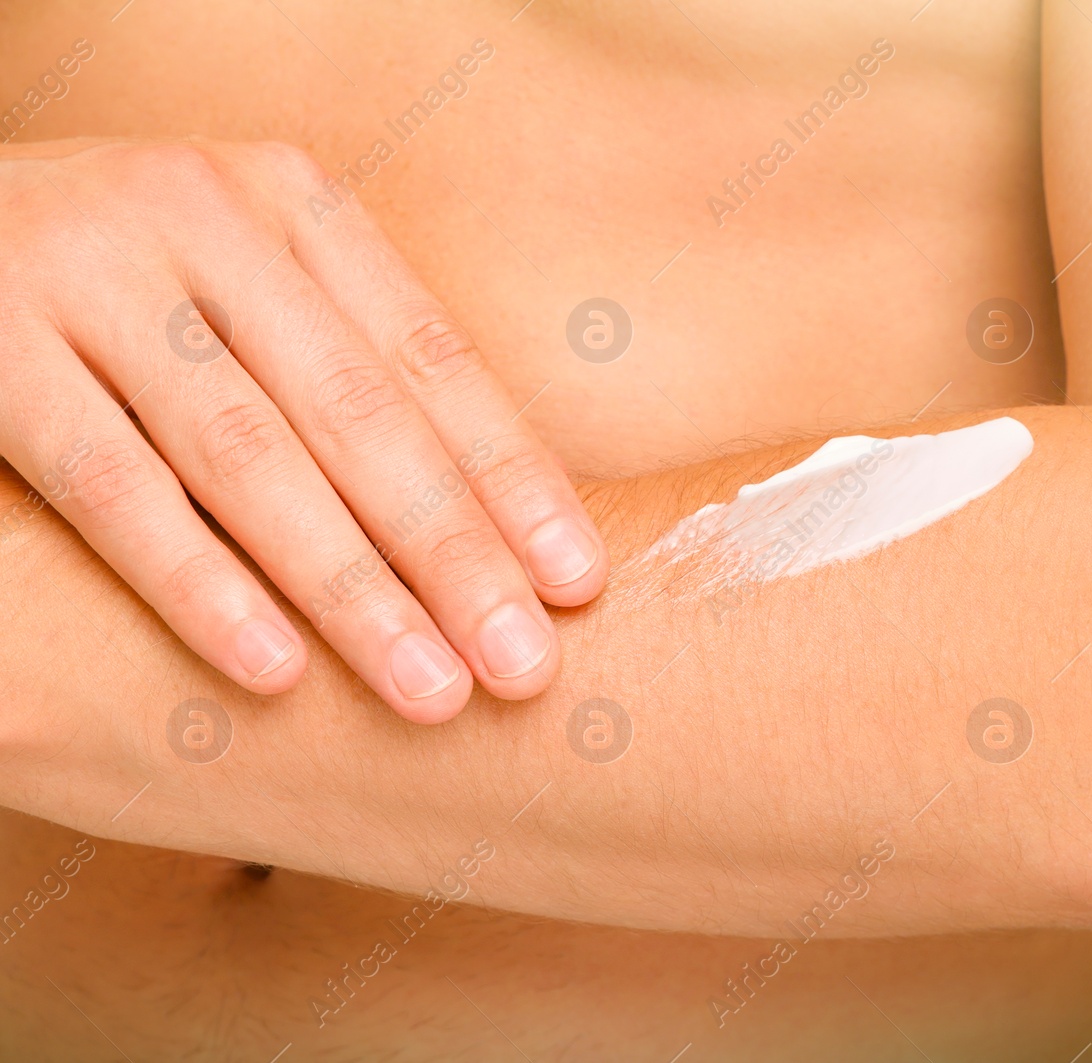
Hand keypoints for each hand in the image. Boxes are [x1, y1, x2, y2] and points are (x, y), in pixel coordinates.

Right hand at [0, 138, 607, 721]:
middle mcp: (204, 215)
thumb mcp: (242, 280)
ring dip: (351, 589)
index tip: (581, 581)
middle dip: (456, 553)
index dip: (512, 476)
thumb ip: (344, 362)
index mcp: (293, 203)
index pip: (432, 360)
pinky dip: (195, 582)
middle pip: (363, 416)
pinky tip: (271, 670)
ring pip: (249, 458)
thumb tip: (501, 513)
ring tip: (433, 692)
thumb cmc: (121, 285)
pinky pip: (109, 485)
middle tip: (528, 666)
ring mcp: (90, 268)